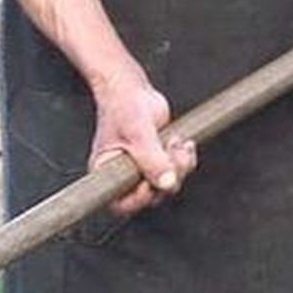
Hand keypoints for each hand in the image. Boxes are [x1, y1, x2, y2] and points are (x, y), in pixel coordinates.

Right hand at [87, 73, 197, 217]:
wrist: (131, 88)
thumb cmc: (122, 107)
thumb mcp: (137, 134)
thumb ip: (152, 160)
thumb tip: (167, 182)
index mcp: (107, 173)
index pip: (122, 204)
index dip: (140, 197)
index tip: (150, 179)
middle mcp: (125, 175)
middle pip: (152, 195)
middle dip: (167, 175)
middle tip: (169, 151)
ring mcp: (144, 168)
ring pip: (168, 184)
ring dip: (179, 165)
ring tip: (174, 142)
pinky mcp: (159, 159)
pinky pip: (178, 171)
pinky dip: (185, 159)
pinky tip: (182, 143)